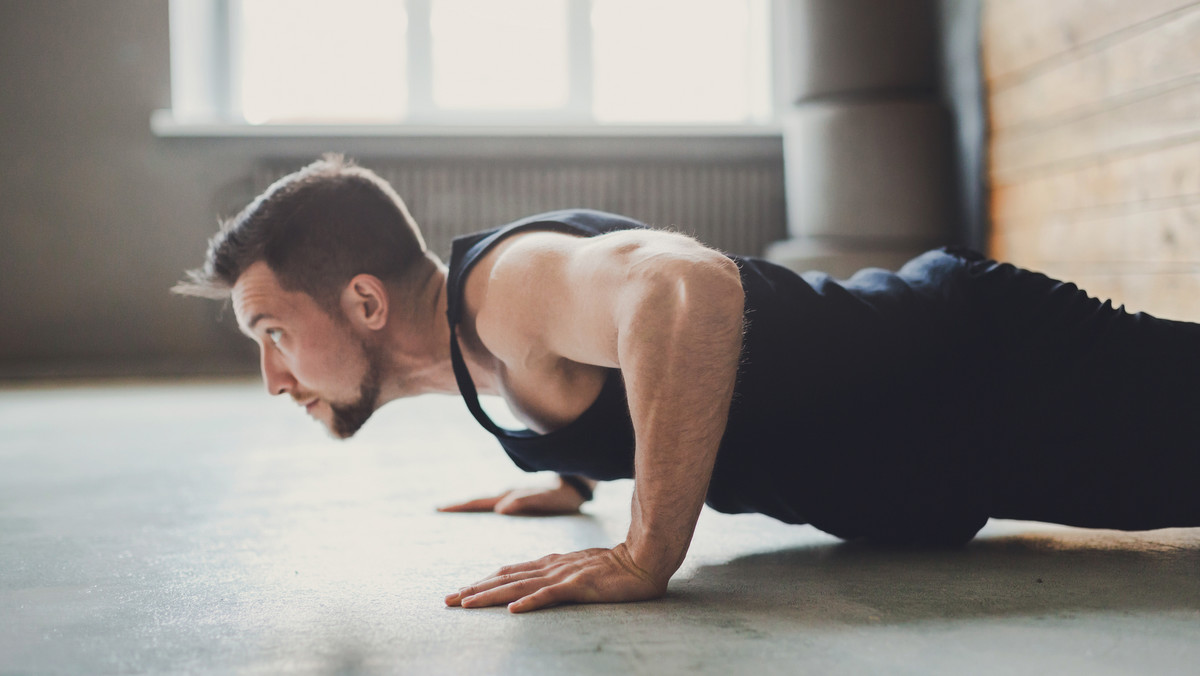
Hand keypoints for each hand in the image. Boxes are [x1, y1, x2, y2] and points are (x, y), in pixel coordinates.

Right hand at [436, 483, 584, 515]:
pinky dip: (481, 508)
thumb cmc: (563, 496)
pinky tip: (480, 514)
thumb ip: (525, 502)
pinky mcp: (517, 500)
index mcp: (510, 496)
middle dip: (458, 505)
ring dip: (468, 507)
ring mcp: (511, 496)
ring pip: (484, 502)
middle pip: (478, 500)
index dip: (460, 506)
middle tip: (437, 509)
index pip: (479, 501)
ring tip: (451, 512)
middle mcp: (507, 495)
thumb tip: (500, 508)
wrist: (577, 485)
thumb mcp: (546, 500)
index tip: (439, 508)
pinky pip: (494, 504)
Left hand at [444, 543, 667, 612]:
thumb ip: (555, 574)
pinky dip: (531, 603)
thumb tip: (533, 585)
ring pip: (519, 587)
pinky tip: (514, 612)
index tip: (459, 593)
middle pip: (505, 579)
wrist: (644, 559)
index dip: (482, 582)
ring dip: (491, 596)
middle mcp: (551, 566)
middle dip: (474, 590)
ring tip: (466, 604)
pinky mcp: (580, 586)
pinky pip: (551, 596)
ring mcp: (564, 575)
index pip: (508, 573)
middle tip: (447, 601)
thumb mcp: (577, 568)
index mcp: (549, 563)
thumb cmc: (614, 566)